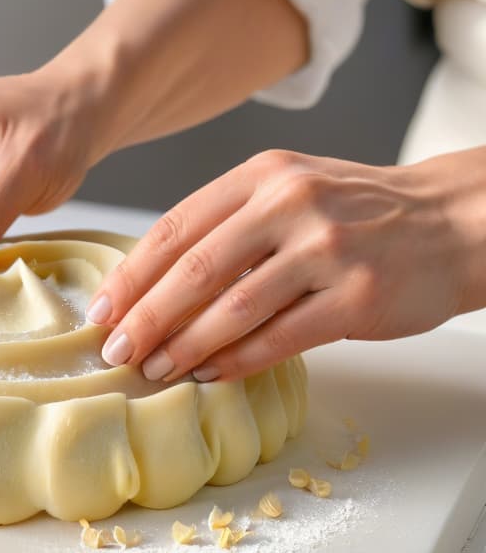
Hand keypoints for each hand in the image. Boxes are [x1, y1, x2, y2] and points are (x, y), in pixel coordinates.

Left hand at [87, 148, 485, 381]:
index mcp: (262, 176)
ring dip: (184, 347)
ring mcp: (327, 250)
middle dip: (145, 318)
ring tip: (153, 370)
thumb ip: (228, 225)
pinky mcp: (357, 297)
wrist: (453, 222)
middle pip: (195, 271)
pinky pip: (280, 338)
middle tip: (115, 350)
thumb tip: (155, 284)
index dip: (131, 276)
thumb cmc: (358, 212)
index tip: (101, 310)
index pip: (175, 228)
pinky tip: (209, 376)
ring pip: (233, 308)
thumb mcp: (289, 191)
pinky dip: (237, 361)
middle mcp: (290, 204)